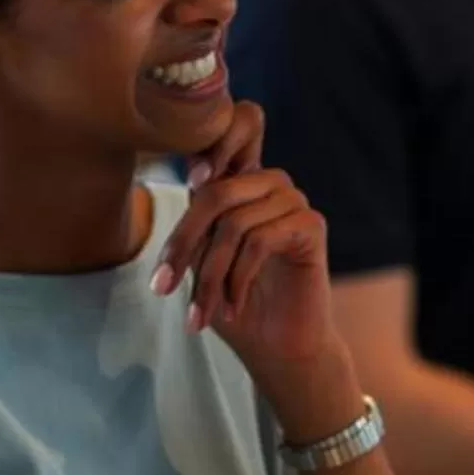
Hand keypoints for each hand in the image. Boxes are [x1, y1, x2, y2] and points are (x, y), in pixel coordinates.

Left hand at [154, 102, 357, 432]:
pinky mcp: (312, 227)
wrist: (278, 349)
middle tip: (161, 288)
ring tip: (201, 313)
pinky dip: (238, 279)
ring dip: (209, 275)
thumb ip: (195, 220)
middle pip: (216, 192)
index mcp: (242, 182)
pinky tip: (233, 307)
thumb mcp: (200, 259)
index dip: (216, 139)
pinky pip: (261, 240)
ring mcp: (293, 202)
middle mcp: (270, 184)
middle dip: (183, 244)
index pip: (240, 125)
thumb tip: (191, 180)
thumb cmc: (234, 304)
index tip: (194, 178)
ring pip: (234, 224)